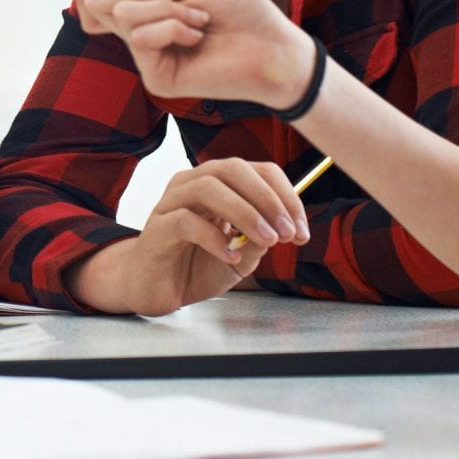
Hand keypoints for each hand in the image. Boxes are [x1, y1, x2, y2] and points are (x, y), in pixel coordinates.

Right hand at [79, 0, 317, 110]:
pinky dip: (173, 27)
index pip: (97, 5)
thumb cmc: (243, 15)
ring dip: (166, 9)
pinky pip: (143, 38)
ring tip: (199, 20)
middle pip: (96, 6)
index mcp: (149, 15)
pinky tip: (197, 36)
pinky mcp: (158, 78)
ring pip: (124, 17)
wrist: (274, 46)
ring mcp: (149, 60)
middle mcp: (142, 38)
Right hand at [83, 158, 308, 315]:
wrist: (156, 290)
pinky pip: (185, 220)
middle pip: (232, 169)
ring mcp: (171, 202)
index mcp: (218, 184)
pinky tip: (230, 257)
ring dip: (245, 213)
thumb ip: (260, 239)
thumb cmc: (197, 266)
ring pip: (208, 187)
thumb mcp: (242, 256)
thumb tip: (286, 226)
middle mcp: (192, 184)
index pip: (257, 171)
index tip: (302, 230)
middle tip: (288, 232)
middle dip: (267, 198)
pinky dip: (214, 238)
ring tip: (267, 241)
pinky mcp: (157, 227)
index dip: (285, 195)